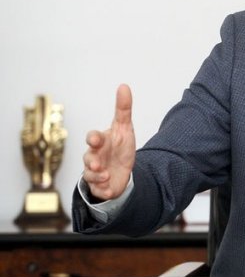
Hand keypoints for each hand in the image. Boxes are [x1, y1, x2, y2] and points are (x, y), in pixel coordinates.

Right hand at [82, 84, 135, 199]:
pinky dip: (104, 190)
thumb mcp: (124, 127)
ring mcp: (95, 172)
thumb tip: (124, 86)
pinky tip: (110, 190)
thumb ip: (123, 108)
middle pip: (88, 159)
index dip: (93, 138)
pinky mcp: (100, 187)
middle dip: (91, 161)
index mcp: (100, 142)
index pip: (92, 137)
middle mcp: (94, 157)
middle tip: (98, 164)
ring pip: (90, 176)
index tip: (96, 139)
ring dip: (97, 176)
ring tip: (106, 176)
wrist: (122, 170)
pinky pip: (99, 190)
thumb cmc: (119, 146)